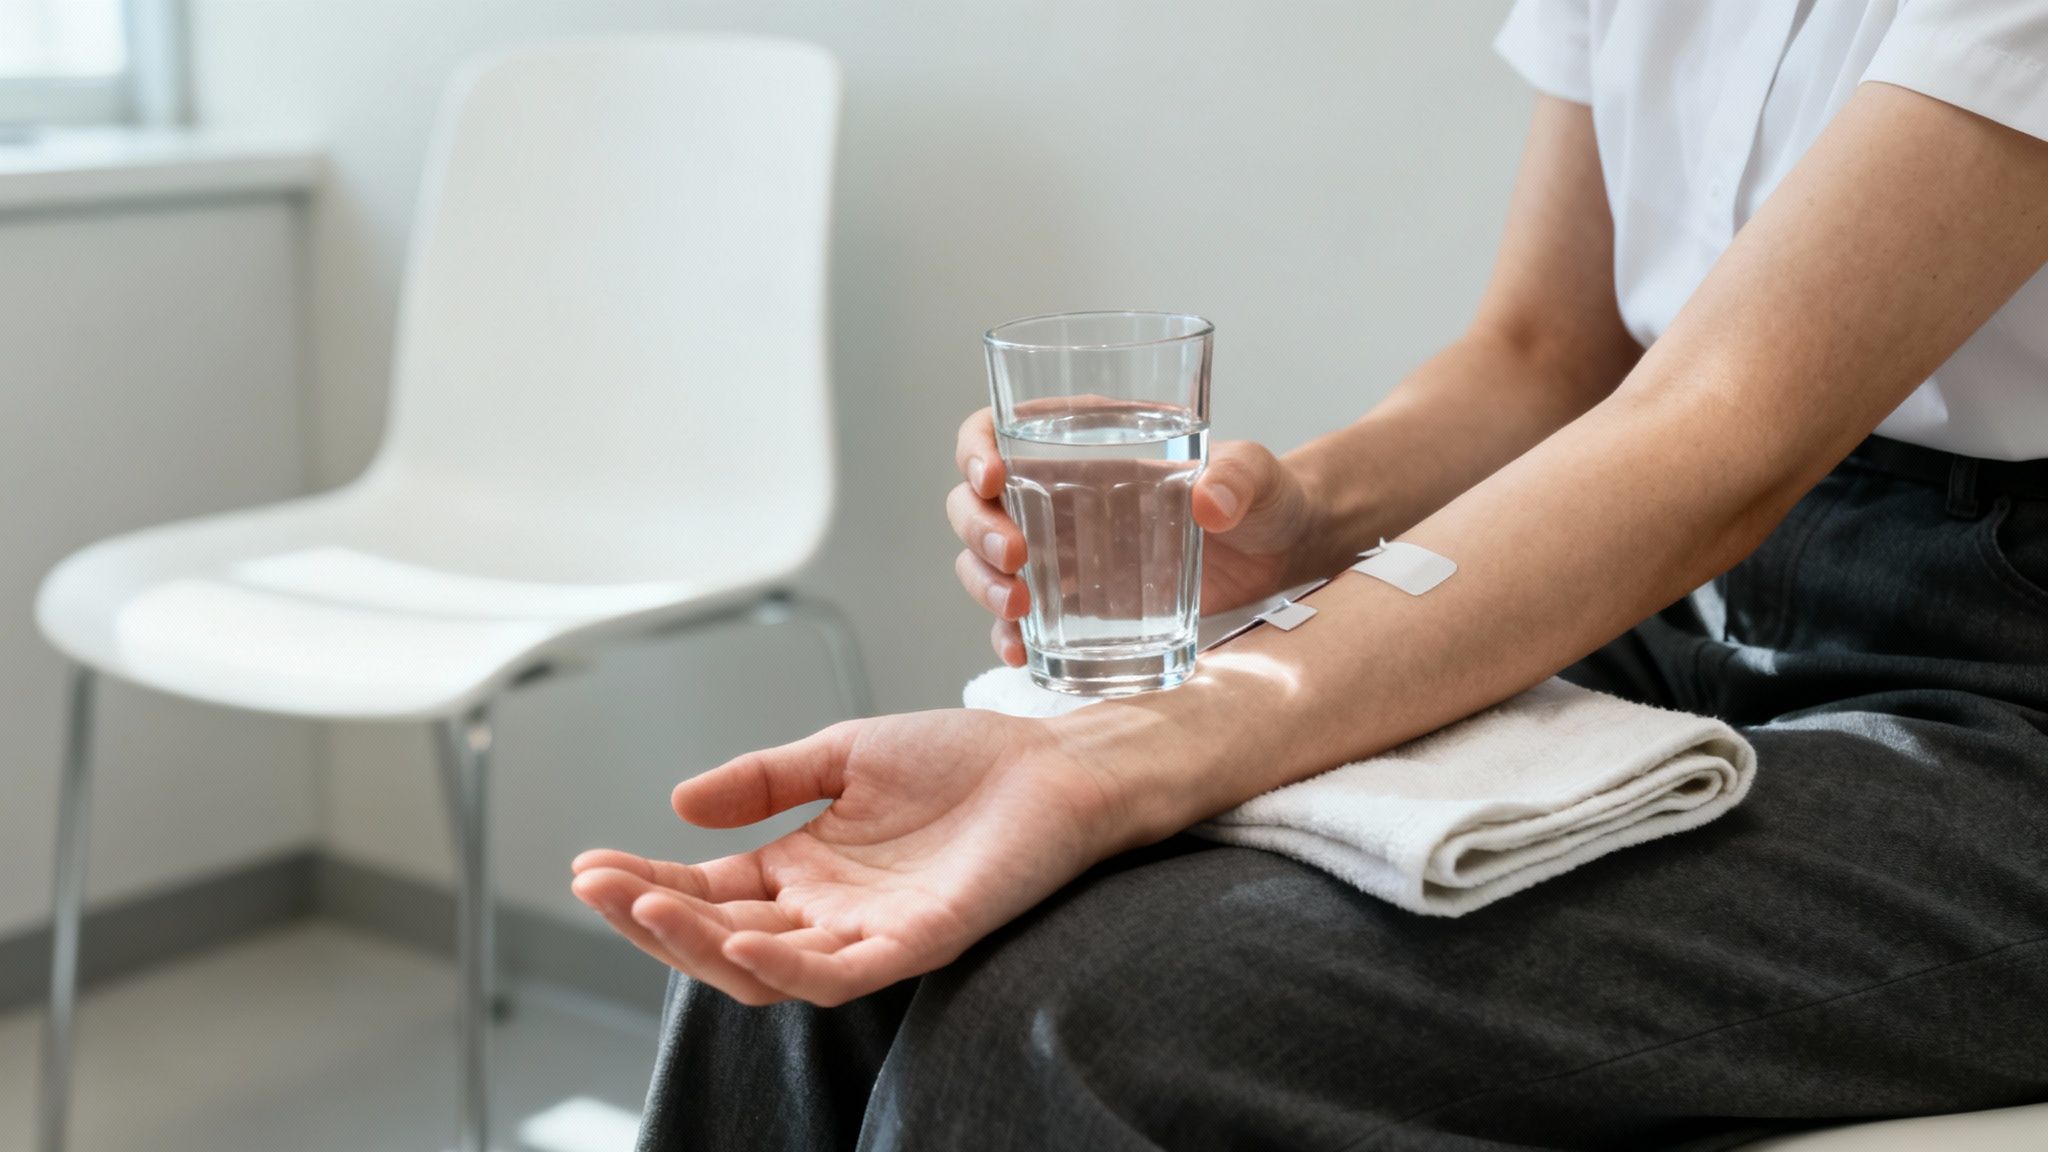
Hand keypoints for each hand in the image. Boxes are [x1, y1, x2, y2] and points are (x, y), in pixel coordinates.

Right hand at [569, 709, 1120, 1005]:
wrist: (1055, 763)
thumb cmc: (963, 761)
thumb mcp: (843, 753)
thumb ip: (765, 779)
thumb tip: (678, 803)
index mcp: (803, 869)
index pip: (706, 891)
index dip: (646, 884)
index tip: (587, 866)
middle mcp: (827, 912)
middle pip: (721, 938)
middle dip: (651, 918)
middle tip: (597, 888)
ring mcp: (870, 932)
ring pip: (767, 968)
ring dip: (700, 946)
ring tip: (646, 910)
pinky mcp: (918, 941)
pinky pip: (842, 973)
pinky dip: (788, 964)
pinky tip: (743, 939)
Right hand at [948, 407, 1318, 665]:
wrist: (1283, 556)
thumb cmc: (1266, 497)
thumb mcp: (1259, 476)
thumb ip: (1240, 475)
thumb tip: (1209, 499)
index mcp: (1085, 443)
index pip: (997, 429)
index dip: (975, 449)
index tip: (992, 477)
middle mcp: (1059, 493)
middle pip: (976, 502)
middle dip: (978, 529)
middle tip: (1016, 557)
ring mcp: (1063, 551)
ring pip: (985, 561)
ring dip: (983, 583)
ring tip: (1017, 609)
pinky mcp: (1079, 602)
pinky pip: (1020, 619)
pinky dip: (1007, 636)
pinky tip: (1021, 653)